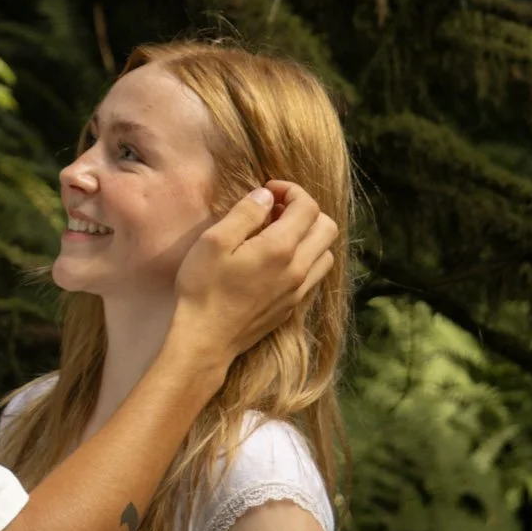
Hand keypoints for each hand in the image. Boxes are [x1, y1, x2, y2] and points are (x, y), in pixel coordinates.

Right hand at [174, 180, 336, 359]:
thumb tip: (266, 197)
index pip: (308, 207)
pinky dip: (305, 258)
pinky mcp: (291, 307)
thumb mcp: (214, 242)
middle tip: (276, 210)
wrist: (205, 340)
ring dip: (310, 236)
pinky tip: (278, 261)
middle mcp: (298, 269)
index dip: (291, 190)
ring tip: (279, 234)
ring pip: (326, 253)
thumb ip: (245, 214)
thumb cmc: (203, 288)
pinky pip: (314, 275)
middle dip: (306, 210)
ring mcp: (298, 291)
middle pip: (327, 228)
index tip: (268, 191)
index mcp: (280, 248)